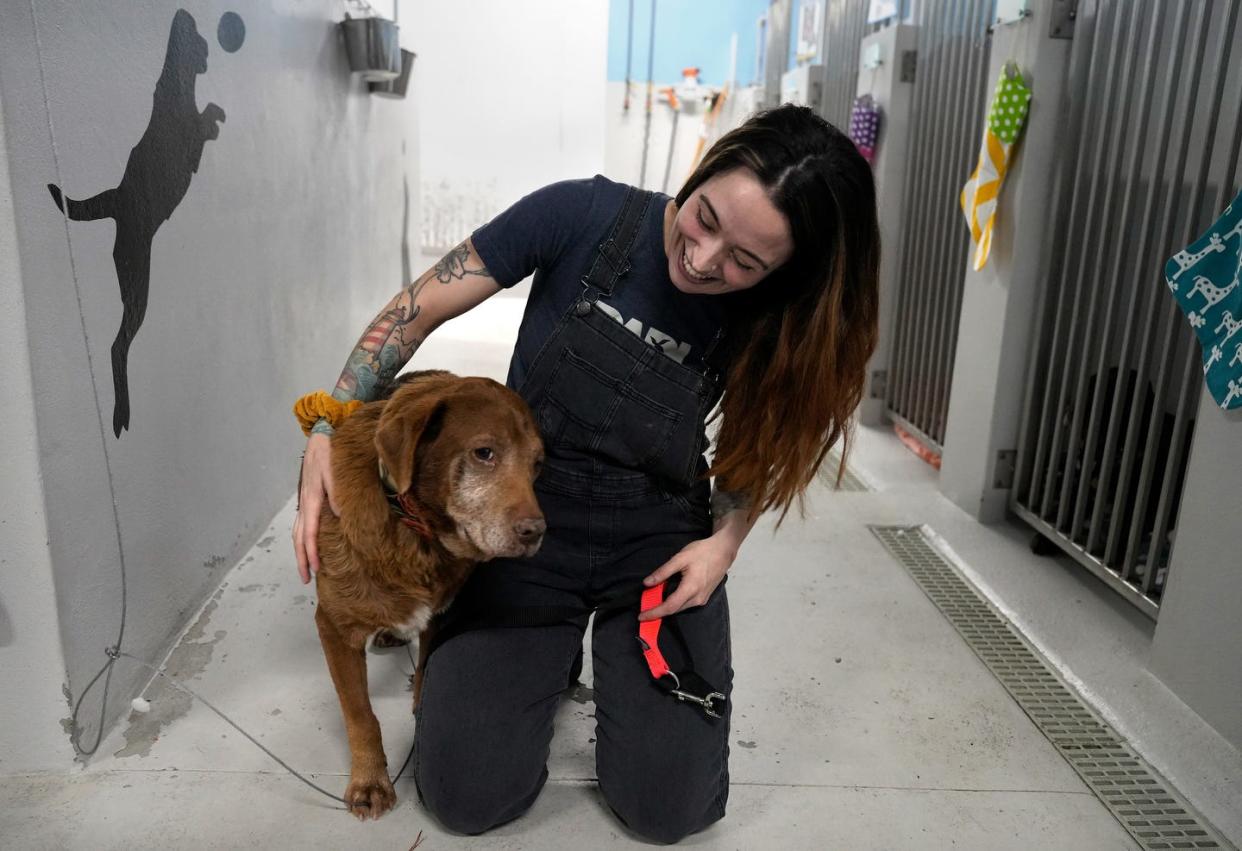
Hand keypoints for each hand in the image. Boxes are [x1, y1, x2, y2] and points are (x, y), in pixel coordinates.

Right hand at [292, 432, 338, 583]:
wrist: (320, 440)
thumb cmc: (329, 454)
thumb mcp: (335, 470)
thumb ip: (337, 491)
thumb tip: (339, 514)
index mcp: (312, 499)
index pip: (310, 532)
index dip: (311, 552)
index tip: (315, 568)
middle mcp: (305, 503)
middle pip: (299, 538)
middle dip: (301, 559)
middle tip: (305, 579)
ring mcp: (304, 502)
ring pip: (298, 533)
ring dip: (300, 552)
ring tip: (305, 569)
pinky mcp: (307, 499)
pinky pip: (302, 524)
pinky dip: (303, 539)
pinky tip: (309, 547)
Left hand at [638, 534, 736, 620]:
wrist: (723, 551)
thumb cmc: (702, 552)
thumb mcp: (680, 558)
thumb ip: (663, 572)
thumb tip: (647, 583)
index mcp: (691, 589)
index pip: (669, 607)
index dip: (654, 613)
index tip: (641, 616)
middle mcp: (697, 598)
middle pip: (674, 610)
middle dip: (658, 611)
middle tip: (644, 608)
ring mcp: (703, 599)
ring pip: (681, 608)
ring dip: (667, 607)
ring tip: (653, 603)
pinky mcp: (705, 597)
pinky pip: (687, 604)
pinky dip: (676, 603)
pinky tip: (668, 597)